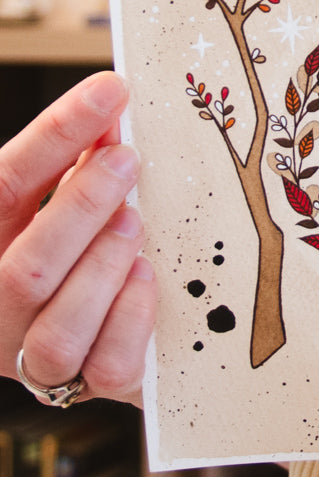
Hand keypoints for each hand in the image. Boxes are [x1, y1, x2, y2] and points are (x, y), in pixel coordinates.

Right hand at [0, 72, 155, 406]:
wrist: (89, 327)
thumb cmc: (76, 244)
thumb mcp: (68, 196)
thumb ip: (86, 159)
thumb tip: (114, 104)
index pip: (5, 184)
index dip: (57, 134)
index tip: (110, 91)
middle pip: (24, 267)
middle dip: (79, 208)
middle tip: (126, 160)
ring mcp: (35, 356)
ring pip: (56, 329)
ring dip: (100, 269)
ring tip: (135, 223)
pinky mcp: (85, 385)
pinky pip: (104, 368)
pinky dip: (129, 321)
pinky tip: (147, 278)